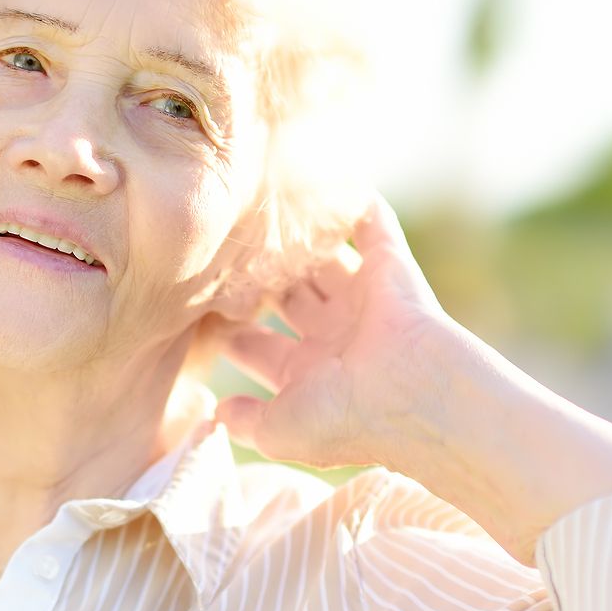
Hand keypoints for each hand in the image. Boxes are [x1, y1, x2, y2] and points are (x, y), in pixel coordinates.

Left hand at [215, 192, 456, 471]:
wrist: (416, 396)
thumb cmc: (348, 420)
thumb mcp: (281, 434)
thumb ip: (245, 422)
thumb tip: (217, 413)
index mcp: (310, 374)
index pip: (260, 346)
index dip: (232, 330)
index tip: (196, 307)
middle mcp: (336, 336)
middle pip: (288, 297)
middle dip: (258, 279)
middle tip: (221, 253)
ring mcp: (364, 301)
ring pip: (323, 262)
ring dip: (297, 243)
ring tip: (259, 214)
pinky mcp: (390, 266)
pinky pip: (373, 225)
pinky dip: (356, 205)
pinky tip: (325, 176)